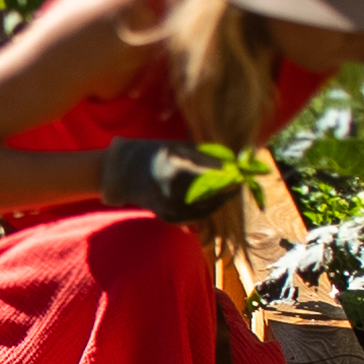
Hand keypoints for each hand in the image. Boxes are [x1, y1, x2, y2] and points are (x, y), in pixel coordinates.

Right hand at [101, 139, 241, 223]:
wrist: (121, 173)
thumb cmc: (152, 153)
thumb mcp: (178, 147)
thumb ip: (204, 157)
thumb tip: (232, 162)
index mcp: (177, 168)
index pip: (214, 176)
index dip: (232, 176)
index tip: (242, 172)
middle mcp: (174, 191)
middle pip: (213, 194)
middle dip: (229, 188)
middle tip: (239, 181)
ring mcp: (171, 206)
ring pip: (207, 208)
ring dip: (220, 199)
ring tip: (229, 190)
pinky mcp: (169, 217)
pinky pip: (196, 216)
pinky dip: (207, 208)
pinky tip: (213, 200)